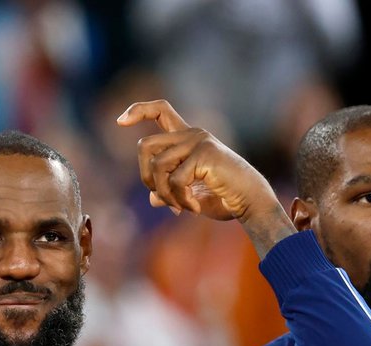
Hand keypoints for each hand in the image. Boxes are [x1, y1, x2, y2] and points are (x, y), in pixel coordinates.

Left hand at [118, 99, 294, 255]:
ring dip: (165, 195)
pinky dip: (180, 200)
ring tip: (182, 208)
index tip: (119, 121)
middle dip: (146, 178)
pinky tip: (194, 209)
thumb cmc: (224, 198)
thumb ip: (169, 192)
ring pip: (156, 166)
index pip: (159, 110)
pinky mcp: (204, 153)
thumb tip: (152, 198)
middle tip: (164, 200)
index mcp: (187, 138)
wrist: (251, 202)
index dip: (138, 111)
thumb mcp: (190, 197)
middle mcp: (192, 134)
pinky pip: (174, 180)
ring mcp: (198, 141)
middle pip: (144, 145)